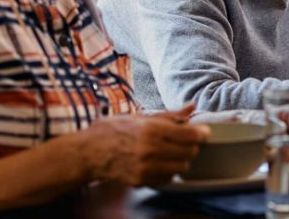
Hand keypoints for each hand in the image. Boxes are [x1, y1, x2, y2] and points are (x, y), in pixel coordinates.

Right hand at [77, 104, 209, 186]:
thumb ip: (169, 115)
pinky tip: (160, 163)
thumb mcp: (140, 116)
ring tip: (170, 152)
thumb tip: (192, 107)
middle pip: (190, 152)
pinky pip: (168, 179)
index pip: (191, 135)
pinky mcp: (141, 181)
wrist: (86, 153)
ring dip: (181, 159)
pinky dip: (169, 172)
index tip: (202, 132)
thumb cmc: (112, 130)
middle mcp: (150, 150)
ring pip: (182, 167)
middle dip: (191, 145)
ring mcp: (146, 168)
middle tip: (184, 141)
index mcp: (151, 130)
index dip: (201, 133)